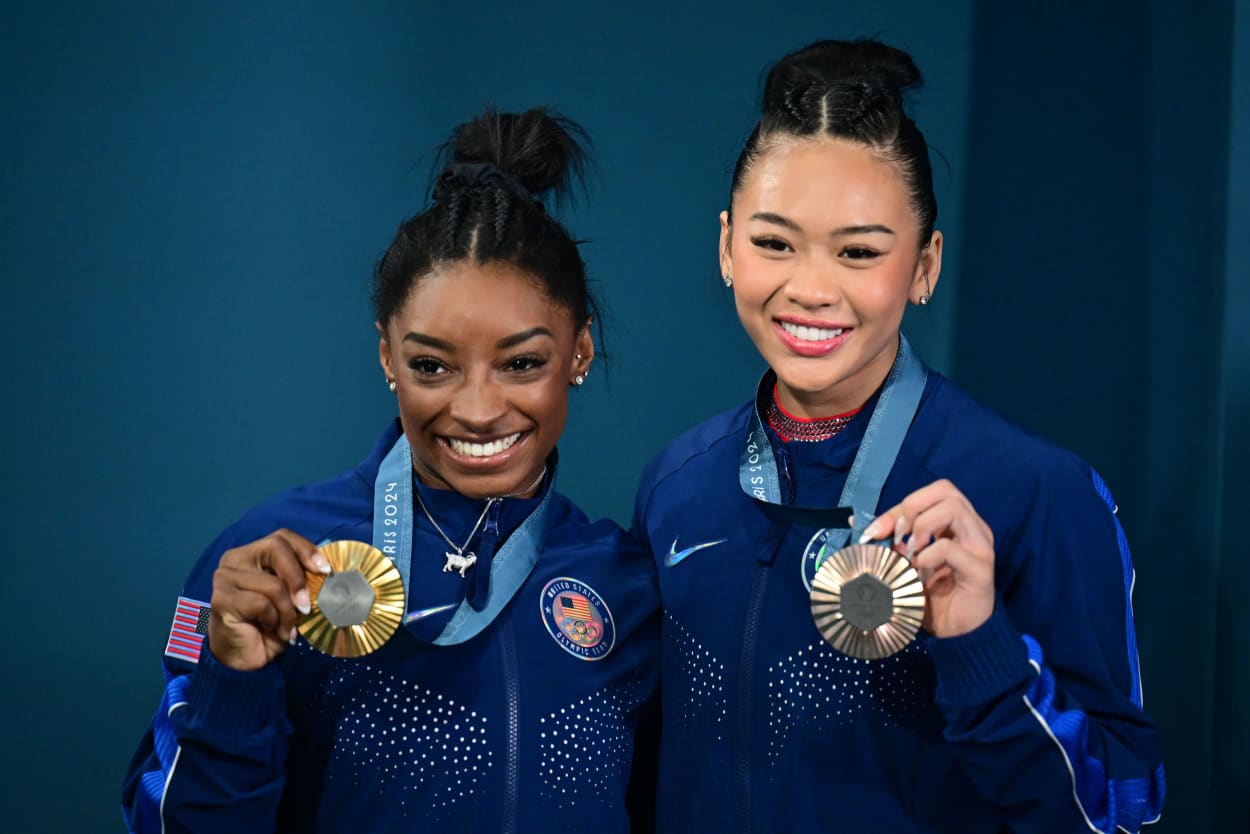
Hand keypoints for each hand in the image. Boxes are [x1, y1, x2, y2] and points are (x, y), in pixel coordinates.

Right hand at [208, 529, 330, 670]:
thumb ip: (301, 579)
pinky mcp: (221, 599)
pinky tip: (271, 630)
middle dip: (298, 578)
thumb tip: (327, 571)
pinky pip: (260, 603)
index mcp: (253, 553)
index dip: (307, 549)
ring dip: (287, 611)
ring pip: (273, 583)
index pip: (282, 536)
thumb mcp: (291, 597)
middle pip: (275, 547)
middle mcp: (235, 559)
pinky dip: (274, 620)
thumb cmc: (270, 624)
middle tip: (306, 605)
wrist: (246, 658)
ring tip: (286, 627)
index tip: (325, 570)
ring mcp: (225, 577)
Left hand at [862, 480, 994, 637]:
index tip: (876, 531)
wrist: (957, 634)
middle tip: (898, 536)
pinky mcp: (980, 570)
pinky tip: (920, 570)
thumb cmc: (933, 596)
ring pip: (954, 509)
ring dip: (923, 527)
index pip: (931, 493)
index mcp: (957, 523)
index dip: (900, 506)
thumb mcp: (906, 562)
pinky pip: (952, 548)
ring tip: (910, 552)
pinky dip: (929, 554)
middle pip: (946, 490)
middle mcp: (973, 528)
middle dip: (913, 508)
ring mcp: (980, 546)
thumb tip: (856, 521)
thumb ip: (890, 541)